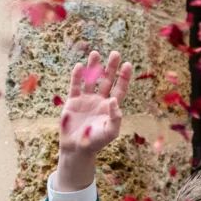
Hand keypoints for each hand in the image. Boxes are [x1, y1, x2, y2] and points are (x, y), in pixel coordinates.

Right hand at [55, 50, 132, 190]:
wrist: (77, 148)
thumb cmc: (97, 142)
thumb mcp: (111, 132)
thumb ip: (116, 117)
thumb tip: (115, 100)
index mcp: (111, 107)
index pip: (120, 89)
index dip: (124, 77)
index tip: (128, 64)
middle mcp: (99, 100)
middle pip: (107, 80)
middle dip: (111, 67)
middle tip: (115, 53)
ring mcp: (86, 100)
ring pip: (91, 80)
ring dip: (93, 67)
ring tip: (96, 53)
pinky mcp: (73, 102)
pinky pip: (75, 86)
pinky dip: (77, 77)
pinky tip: (79, 66)